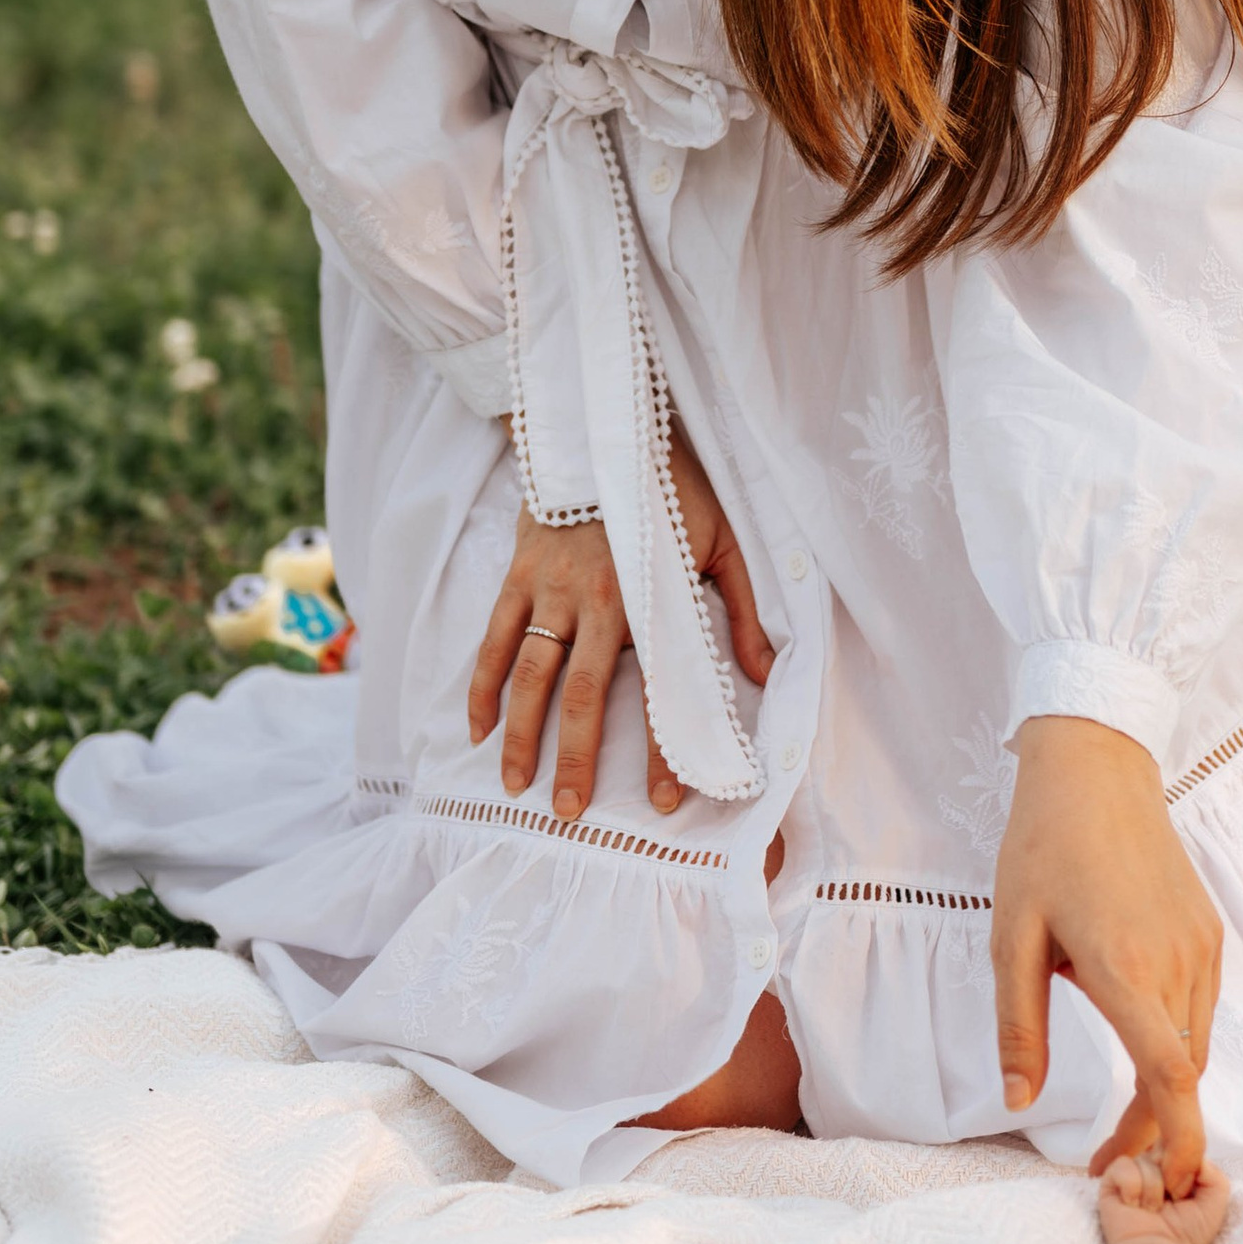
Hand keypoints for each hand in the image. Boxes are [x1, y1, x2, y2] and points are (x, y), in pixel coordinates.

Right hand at [467, 420, 774, 820]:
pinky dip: (482, 687)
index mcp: (649, 600)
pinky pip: (493, 641)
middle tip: (571, 814)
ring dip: (520, 737)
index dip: (661, 751)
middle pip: (580, 696)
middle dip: (575, 761)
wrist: (604, 429)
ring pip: (529, 677)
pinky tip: (478, 730)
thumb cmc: (672, 490)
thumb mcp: (723, 541)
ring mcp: (548, 590)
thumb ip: (742, 609)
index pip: (656, 691)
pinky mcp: (517, 577)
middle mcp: (595, 602)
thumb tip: (764, 674)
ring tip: (515, 788)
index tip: (666, 802)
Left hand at [991, 717, 1222, 1190]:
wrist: (1097, 767)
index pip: (1168, 1076)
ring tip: (1119, 1109)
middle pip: (1183, 1074)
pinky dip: (1175, 1041)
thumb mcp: (1011, 938)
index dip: (1173, 1138)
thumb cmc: (1043, 846)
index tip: (1163, 1182)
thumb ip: (1019, 1026)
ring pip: (1195, 1044)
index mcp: (1123, 967)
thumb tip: (1019, 1102)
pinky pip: (1200, 1008)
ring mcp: (1201, 945)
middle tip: (1108, 1156)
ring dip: (1165, 1085)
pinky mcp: (1209, 931)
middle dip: (1155, 1126)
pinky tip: (1136, 1033)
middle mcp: (1176, 961)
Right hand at [1099, 1154, 1231, 1243]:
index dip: (1185, 1165)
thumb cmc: (1187, 1233)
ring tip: (1152, 1210)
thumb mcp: (1216, 1198)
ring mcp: (1132, 1174)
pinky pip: (1124, 1164)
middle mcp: (1153, 1168)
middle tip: (1171, 1202)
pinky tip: (1134, 1206)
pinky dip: (1133, 1188)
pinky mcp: (1110, 1182)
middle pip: (1161, 1145)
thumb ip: (1212, 1168)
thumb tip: (1190, 1153)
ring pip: (1145, 1158)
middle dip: (1171, 1176)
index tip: (1187, 1194)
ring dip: (1153, 1189)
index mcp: (1175, 1169)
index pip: (1179, 1143)